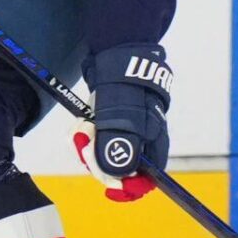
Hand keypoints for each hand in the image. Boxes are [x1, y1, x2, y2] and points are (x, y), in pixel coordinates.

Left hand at [72, 44, 170, 201]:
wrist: (117, 51)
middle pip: (122, 165)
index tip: (110, 185)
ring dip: (90, 144)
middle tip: (85, 144)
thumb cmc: (124, 85)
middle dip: (99, 160)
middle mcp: (144, 136)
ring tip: (83, 127)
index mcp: (153, 140)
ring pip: (107, 150)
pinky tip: (84, 122)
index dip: (129, 185)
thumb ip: (119, 147)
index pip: (148, 176)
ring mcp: (129, 126)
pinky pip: (100, 135)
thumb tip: (118, 175)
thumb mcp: (120, 118)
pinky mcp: (114, 117)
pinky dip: (89, 132)